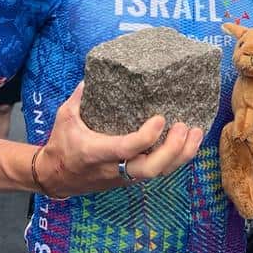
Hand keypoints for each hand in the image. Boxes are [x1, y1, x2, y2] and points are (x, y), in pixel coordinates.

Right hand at [36, 82, 203, 197]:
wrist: (56, 178)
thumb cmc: (61, 144)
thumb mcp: (64, 117)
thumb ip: (79, 96)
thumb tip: (93, 74)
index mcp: (96, 152)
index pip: (126, 149)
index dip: (147, 137)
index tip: (161, 119)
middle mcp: (114, 168)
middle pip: (150, 169)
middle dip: (172, 150)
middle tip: (184, 126)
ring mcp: (125, 176)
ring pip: (160, 174)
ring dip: (182, 155)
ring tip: (196, 132)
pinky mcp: (131, 178)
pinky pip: (159, 172)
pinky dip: (177, 158)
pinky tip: (189, 141)